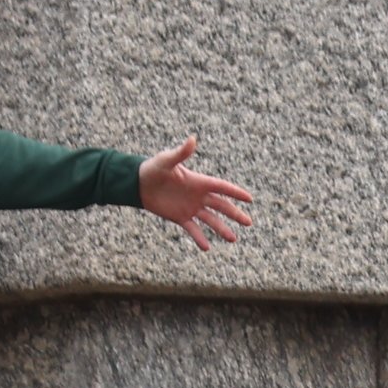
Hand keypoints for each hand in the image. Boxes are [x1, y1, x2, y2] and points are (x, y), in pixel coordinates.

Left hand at [135, 140, 256, 248]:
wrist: (138, 183)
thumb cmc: (153, 168)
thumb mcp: (166, 160)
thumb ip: (181, 153)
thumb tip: (192, 139)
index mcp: (199, 181)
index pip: (221, 187)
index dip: (235, 193)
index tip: (249, 199)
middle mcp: (198, 196)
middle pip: (221, 206)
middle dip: (235, 214)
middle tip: (249, 223)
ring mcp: (190, 208)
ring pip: (210, 220)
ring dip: (222, 229)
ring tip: (233, 239)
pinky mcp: (180, 217)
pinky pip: (193, 229)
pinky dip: (199, 238)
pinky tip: (207, 248)